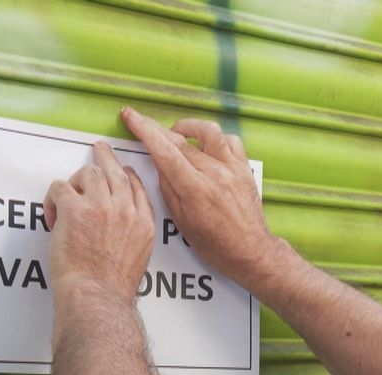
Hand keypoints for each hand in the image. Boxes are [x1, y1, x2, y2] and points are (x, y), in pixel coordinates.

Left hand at [44, 141, 155, 299]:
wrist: (97, 296)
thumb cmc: (112, 288)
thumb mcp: (138, 260)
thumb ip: (133, 237)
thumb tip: (117, 231)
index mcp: (143, 224)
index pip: (137, 188)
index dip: (126, 176)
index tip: (121, 171)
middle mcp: (125, 210)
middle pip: (115, 172)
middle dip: (105, 158)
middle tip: (99, 149)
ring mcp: (100, 206)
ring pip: (88, 173)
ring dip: (74, 181)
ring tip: (65, 193)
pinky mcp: (74, 209)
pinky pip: (60, 187)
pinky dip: (52, 198)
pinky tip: (51, 215)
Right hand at [121, 107, 288, 287]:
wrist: (250, 251)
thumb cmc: (215, 244)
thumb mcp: (181, 221)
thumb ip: (168, 188)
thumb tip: (159, 163)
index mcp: (194, 188)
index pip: (164, 150)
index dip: (144, 129)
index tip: (131, 117)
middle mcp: (214, 173)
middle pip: (180, 139)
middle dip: (157, 128)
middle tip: (143, 122)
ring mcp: (232, 168)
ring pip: (208, 131)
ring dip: (188, 128)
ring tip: (178, 134)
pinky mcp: (244, 169)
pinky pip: (230, 141)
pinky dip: (216, 139)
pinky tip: (207, 147)